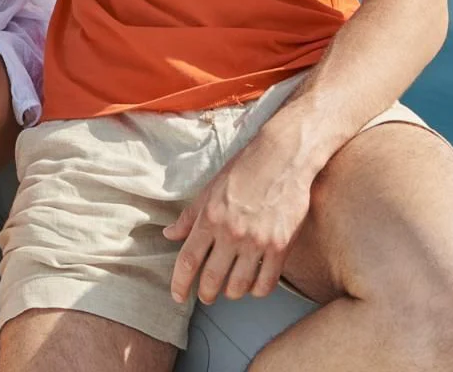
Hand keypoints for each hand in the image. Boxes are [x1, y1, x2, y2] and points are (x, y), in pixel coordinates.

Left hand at [164, 125, 315, 304]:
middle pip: (212, 279)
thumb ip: (189, 216)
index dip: (180, 283)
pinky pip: (266, 282)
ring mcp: (257, 241)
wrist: (283, 156)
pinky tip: (254, 284)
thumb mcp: (210, 189)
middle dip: (206, 293)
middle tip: (206, 296)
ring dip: (232, 293)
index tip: (178, 296)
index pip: (188, 260)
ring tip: (231, 289)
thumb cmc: (244, 169)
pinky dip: (258, 290)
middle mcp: (231, 233)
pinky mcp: (281, 245)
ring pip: (239, 286)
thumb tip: (169, 234)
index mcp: (210, 218)